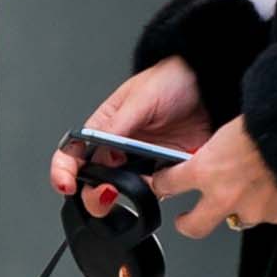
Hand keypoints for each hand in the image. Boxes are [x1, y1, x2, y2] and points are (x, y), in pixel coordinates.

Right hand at [49, 58, 209, 214]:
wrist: (212, 87)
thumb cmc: (174, 80)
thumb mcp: (141, 98)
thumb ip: (117, 125)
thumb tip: (94, 146)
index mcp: (106, 126)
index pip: (74, 152)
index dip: (64, 170)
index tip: (66, 183)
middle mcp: (120, 147)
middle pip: (94, 179)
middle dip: (93, 193)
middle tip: (103, 196)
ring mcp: (142, 162)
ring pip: (123, 191)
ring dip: (124, 196)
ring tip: (134, 189)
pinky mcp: (166, 172)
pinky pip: (155, 192)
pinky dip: (153, 196)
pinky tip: (159, 186)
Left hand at [159, 118, 276, 239]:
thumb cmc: (270, 122)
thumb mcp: (230, 129)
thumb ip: (218, 150)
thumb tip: (217, 155)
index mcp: (206, 169)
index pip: (169, 184)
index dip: (163, 184)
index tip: (163, 184)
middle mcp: (224, 195)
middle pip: (193, 226)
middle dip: (186, 225)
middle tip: (185, 220)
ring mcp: (251, 209)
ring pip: (236, 220)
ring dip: (238, 209)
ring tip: (247, 194)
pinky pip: (270, 215)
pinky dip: (271, 205)